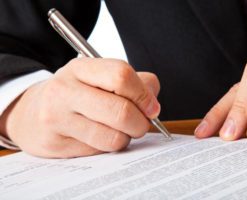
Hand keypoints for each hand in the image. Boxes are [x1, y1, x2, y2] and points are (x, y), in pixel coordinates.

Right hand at [0, 58, 159, 157]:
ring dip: (125, 137)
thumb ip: (133, 82)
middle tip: (140, 124)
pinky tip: (99, 137)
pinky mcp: (56, 144)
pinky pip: (99, 151)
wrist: (32, 113)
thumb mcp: (98, 78)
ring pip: (113, 137)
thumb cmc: (75, 94)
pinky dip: (108, 146)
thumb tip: (153, 102)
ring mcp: (57, 118)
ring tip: (118, 130)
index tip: (152, 108)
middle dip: (141, 123)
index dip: (144, 94)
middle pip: (121, 111)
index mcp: (80, 68)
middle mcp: (65, 90)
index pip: (121, 76)